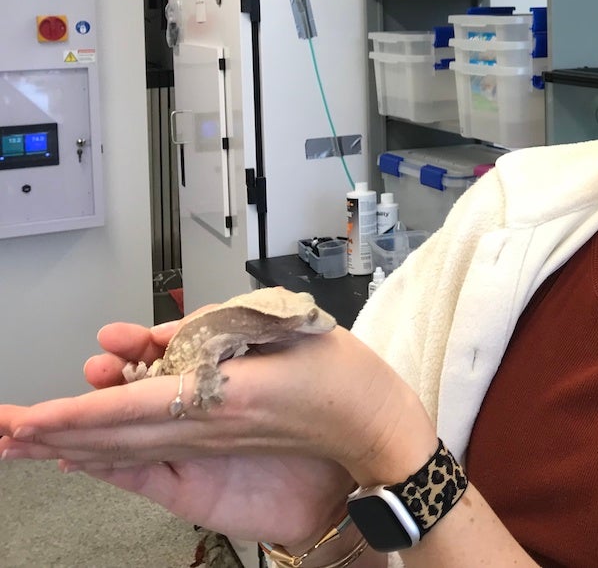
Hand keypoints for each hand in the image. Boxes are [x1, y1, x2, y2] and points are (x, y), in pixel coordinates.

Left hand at [0, 317, 435, 545]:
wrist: (376, 433)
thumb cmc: (345, 379)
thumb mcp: (292, 329)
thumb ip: (224, 327)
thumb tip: (162, 337)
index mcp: (228, 395)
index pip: (133, 408)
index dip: (75, 414)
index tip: (28, 418)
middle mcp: (210, 427)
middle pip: (114, 435)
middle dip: (52, 432)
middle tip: (4, 429)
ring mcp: (212, 445)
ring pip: (126, 448)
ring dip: (70, 443)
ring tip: (24, 438)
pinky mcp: (218, 453)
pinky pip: (150, 455)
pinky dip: (109, 452)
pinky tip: (84, 450)